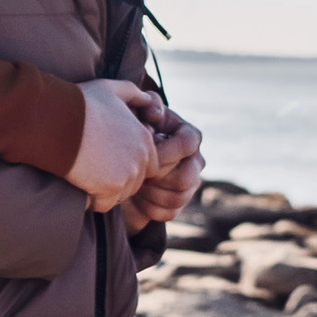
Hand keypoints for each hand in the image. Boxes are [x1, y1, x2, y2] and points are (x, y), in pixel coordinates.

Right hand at [66, 80, 159, 214]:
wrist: (57, 121)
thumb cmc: (80, 103)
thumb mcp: (111, 89)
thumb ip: (133, 93)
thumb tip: (147, 99)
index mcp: (144, 138)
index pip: (148, 165)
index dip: (127, 163)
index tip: (107, 157)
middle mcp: (141, 157)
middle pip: (135, 182)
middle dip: (118, 179)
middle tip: (94, 165)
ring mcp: (127, 174)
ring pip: (120, 194)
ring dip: (105, 190)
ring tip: (86, 171)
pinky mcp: (110, 188)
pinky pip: (104, 205)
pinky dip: (91, 199)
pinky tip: (79, 181)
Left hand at [130, 106, 204, 226]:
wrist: (120, 163)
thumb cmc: (130, 132)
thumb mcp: (136, 112)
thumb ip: (147, 104)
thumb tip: (155, 115)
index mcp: (190, 136)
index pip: (188, 144)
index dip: (165, 151)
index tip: (142, 154)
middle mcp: (196, 161)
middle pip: (186, 178)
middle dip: (157, 178)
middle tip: (136, 172)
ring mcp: (190, 185)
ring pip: (177, 198)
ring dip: (150, 193)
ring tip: (134, 183)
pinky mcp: (179, 205)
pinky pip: (169, 213)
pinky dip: (148, 207)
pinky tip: (136, 196)